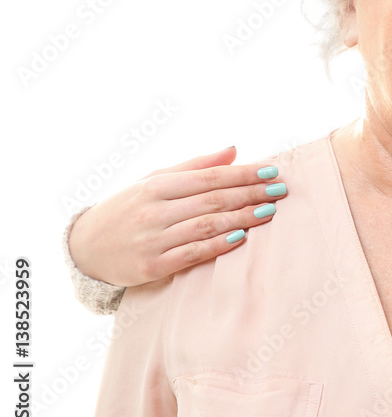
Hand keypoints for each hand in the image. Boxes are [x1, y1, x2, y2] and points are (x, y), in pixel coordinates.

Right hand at [68, 146, 287, 286]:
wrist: (86, 249)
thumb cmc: (129, 208)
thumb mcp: (155, 180)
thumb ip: (195, 166)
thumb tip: (233, 150)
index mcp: (157, 185)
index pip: (210, 176)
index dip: (244, 174)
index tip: (272, 172)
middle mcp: (155, 210)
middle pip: (213, 199)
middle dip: (250, 194)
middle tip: (280, 191)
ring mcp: (153, 239)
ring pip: (207, 225)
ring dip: (242, 217)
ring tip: (269, 211)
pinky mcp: (152, 267)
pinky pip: (193, 254)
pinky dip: (219, 245)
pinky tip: (241, 237)